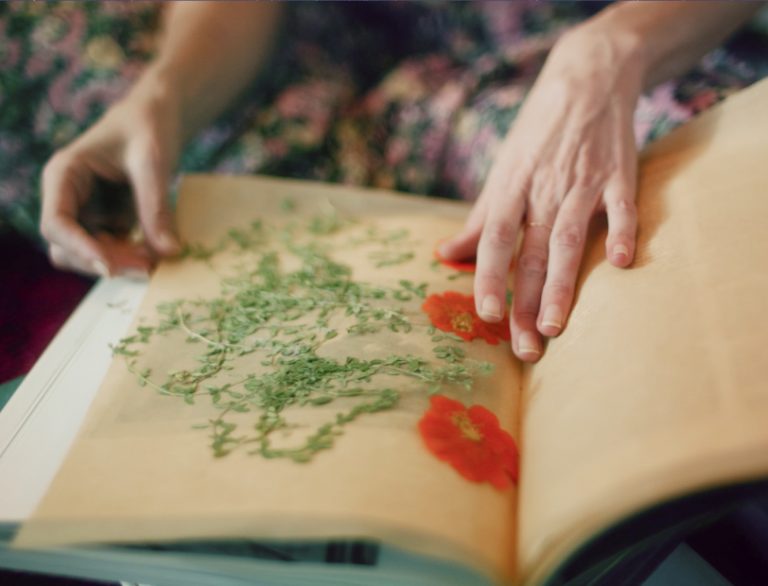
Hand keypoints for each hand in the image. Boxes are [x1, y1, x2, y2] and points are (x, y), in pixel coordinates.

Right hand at [40, 74, 182, 277]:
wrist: (158, 116)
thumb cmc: (148, 127)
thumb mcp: (153, 162)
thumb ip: (156, 206)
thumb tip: (168, 252)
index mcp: (64, 174)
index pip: (56, 222)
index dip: (79, 249)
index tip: (110, 268)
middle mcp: (67, 198)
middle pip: (68, 248)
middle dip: (104, 262)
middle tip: (148, 268)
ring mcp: (86, 213)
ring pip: (89, 256)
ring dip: (119, 264)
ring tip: (157, 261)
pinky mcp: (107, 223)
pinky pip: (113, 253)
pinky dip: (131, 259)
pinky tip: (158, 255)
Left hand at [439, 27, 643, 361]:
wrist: (585, 79)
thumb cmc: (536, 136)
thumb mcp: (501, 173)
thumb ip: (479, 219)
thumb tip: (444, 254)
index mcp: (510, 189)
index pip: (495, 240)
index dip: (490, 277)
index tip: (486, 316)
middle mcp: (542, 189)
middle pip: (530, 252)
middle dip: (525, 301)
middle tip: (525, 348)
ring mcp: (581, 182)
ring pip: (567, 238)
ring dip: (561, 283)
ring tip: (555, 327)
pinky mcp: (618, 174)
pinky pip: (620, 205)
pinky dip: (620, 230)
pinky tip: (620, 263)